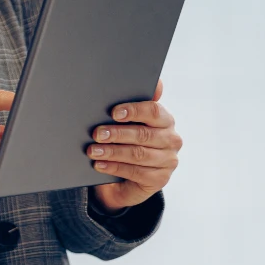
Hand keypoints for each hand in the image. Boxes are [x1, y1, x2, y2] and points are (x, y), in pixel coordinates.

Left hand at [89, 81, 180, 210]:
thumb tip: (152, 84)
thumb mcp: (128, 125)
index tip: (114, 113)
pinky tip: (100, 164)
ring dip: (112, 152)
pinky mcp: (160, 179)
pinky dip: (115, 167)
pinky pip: (136, 172)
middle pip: (143, 134)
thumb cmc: (126, 144)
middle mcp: (171, 140)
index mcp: (165, 121)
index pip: (154, 111)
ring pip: (138, 154)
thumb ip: (133, 106)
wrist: (125, 180)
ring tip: (93, 150)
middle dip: (117, 133)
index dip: (134, 111)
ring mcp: (168, 161)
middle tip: (96, 134)